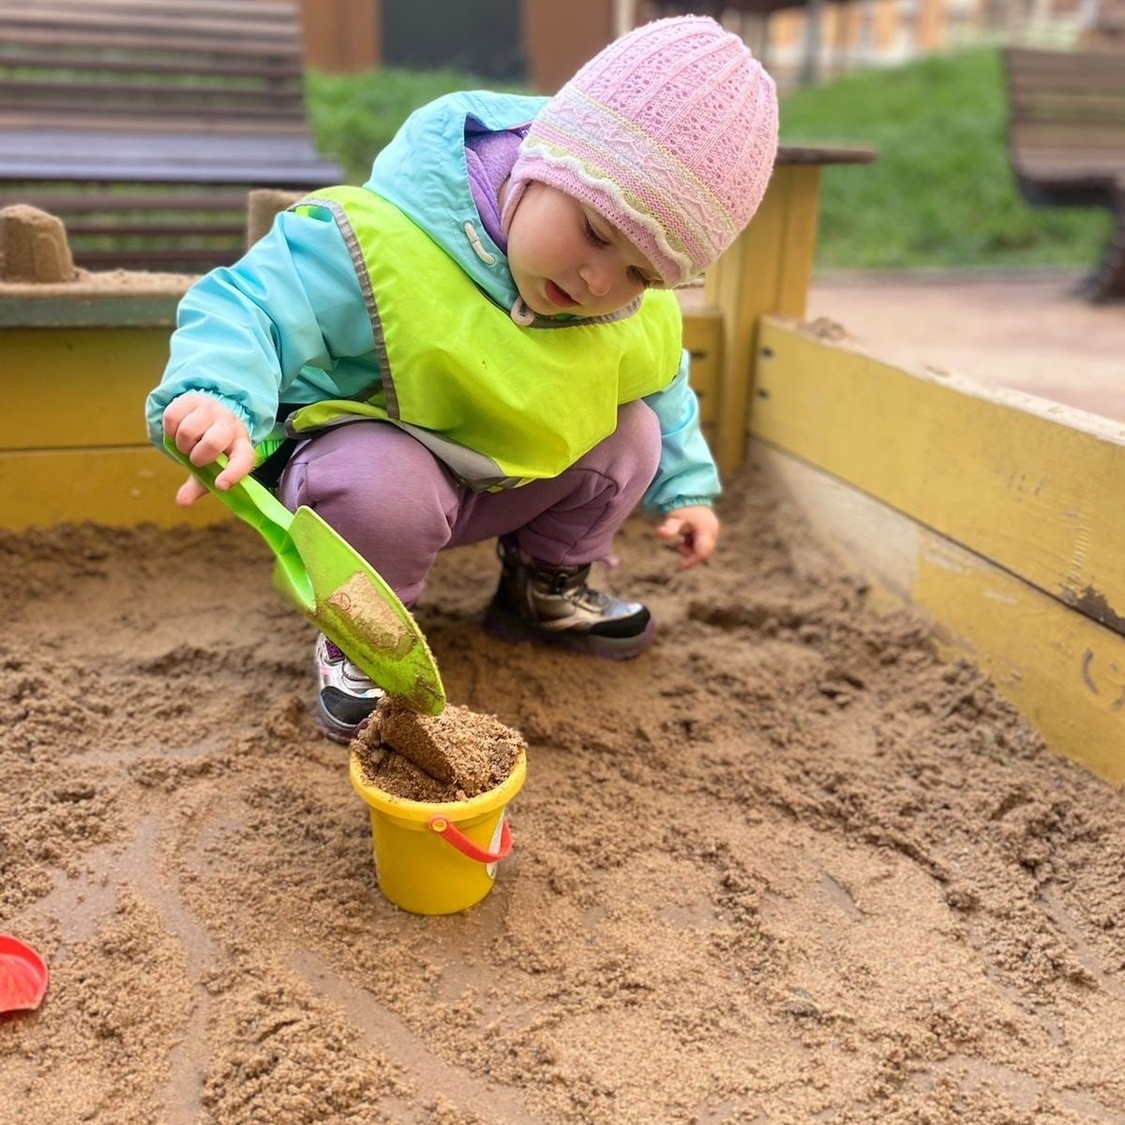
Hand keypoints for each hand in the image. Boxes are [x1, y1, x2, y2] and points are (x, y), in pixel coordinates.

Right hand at [162, 392, 254, 506]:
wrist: (206, 413)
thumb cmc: (210, 448)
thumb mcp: (209, 468)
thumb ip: (199, 486)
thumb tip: (181, 503)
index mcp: (241, 446)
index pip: (244, 460)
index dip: (234, 474)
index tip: (220, 486)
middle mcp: (230, 425)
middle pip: (212, 443)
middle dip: (197, 456)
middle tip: (194, 458)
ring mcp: (212, 410)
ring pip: (188, 431)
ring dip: (182, 444)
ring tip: (187, 444)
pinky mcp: (192, 399)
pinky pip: (172, 417)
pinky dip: (169, 430)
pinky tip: (176, 431)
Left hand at [654, 505, 719, 568]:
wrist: (688, 496)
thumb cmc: (681, 508)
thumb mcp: (674, 519)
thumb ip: (669, 528)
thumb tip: (659, 534)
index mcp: (706, 530)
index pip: (702, 552)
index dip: (691, 561)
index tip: (679, 566)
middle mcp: (712, 531)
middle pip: (703, 552)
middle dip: (690, 555)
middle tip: (678, 548)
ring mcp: (712, 532)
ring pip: (702, 549)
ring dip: (690, 549)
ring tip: (681, 541)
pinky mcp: (709, 532)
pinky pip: (701, 544)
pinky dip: (692, 545)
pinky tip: (685, 538)